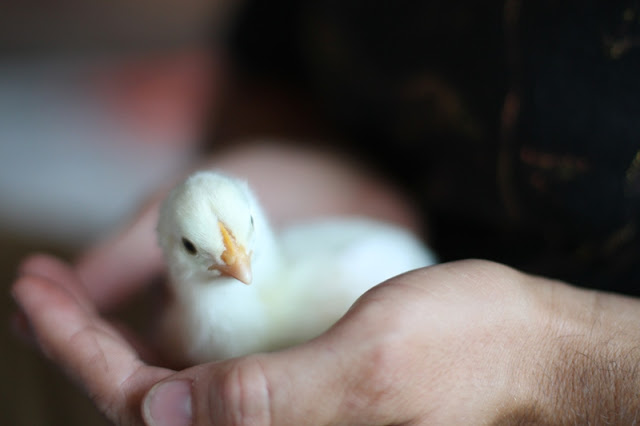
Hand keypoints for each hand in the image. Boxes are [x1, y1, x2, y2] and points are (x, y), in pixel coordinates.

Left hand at [14, 255, 639, 424]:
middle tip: (39, 283)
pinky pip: (217, 375)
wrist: (530, 347)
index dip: (80, 351)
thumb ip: (268, 399)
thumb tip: (155, 412)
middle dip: (88, 344)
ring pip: (178, 393)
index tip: (32, 287)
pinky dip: (175, 340)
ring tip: (76, 294)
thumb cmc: (472, 348)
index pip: (145, 413)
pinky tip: (159, 309)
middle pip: (149, 408)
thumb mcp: (373, 364)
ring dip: (124, 340)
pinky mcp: (302, 396)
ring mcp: (288, 421)